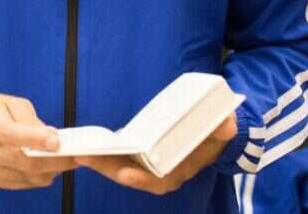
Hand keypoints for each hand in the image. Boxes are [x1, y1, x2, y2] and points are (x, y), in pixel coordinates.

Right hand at [0, 92, 75, 189]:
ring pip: (29, 177)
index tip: (57, 142)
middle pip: (24, 162)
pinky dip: (42, 176)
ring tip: (66, 159)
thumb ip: (32, 121)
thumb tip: (52, 138)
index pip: (12, 135)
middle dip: (54, 160)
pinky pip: (26, 183)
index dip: (36, 140)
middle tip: (75, 155)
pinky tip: (49, 165)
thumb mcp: (13, 103)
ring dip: (52, 170)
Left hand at [76, 112, 236, 194]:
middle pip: (133, 176)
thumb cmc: (218, 131)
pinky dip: (106, 154)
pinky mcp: (141, 153)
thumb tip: (226, 125)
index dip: (143, 181)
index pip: (160, 182)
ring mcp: (151, 163)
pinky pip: (121, 157)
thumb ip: (224, 128)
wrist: (216, 132)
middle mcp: (163, 171)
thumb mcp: (225, 127)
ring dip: (102, 162)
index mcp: (181, 170)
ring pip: (122, 168)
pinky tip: (90, 146)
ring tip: (81, 153)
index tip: (126, 176)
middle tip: (86, 158)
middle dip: (109, 169)